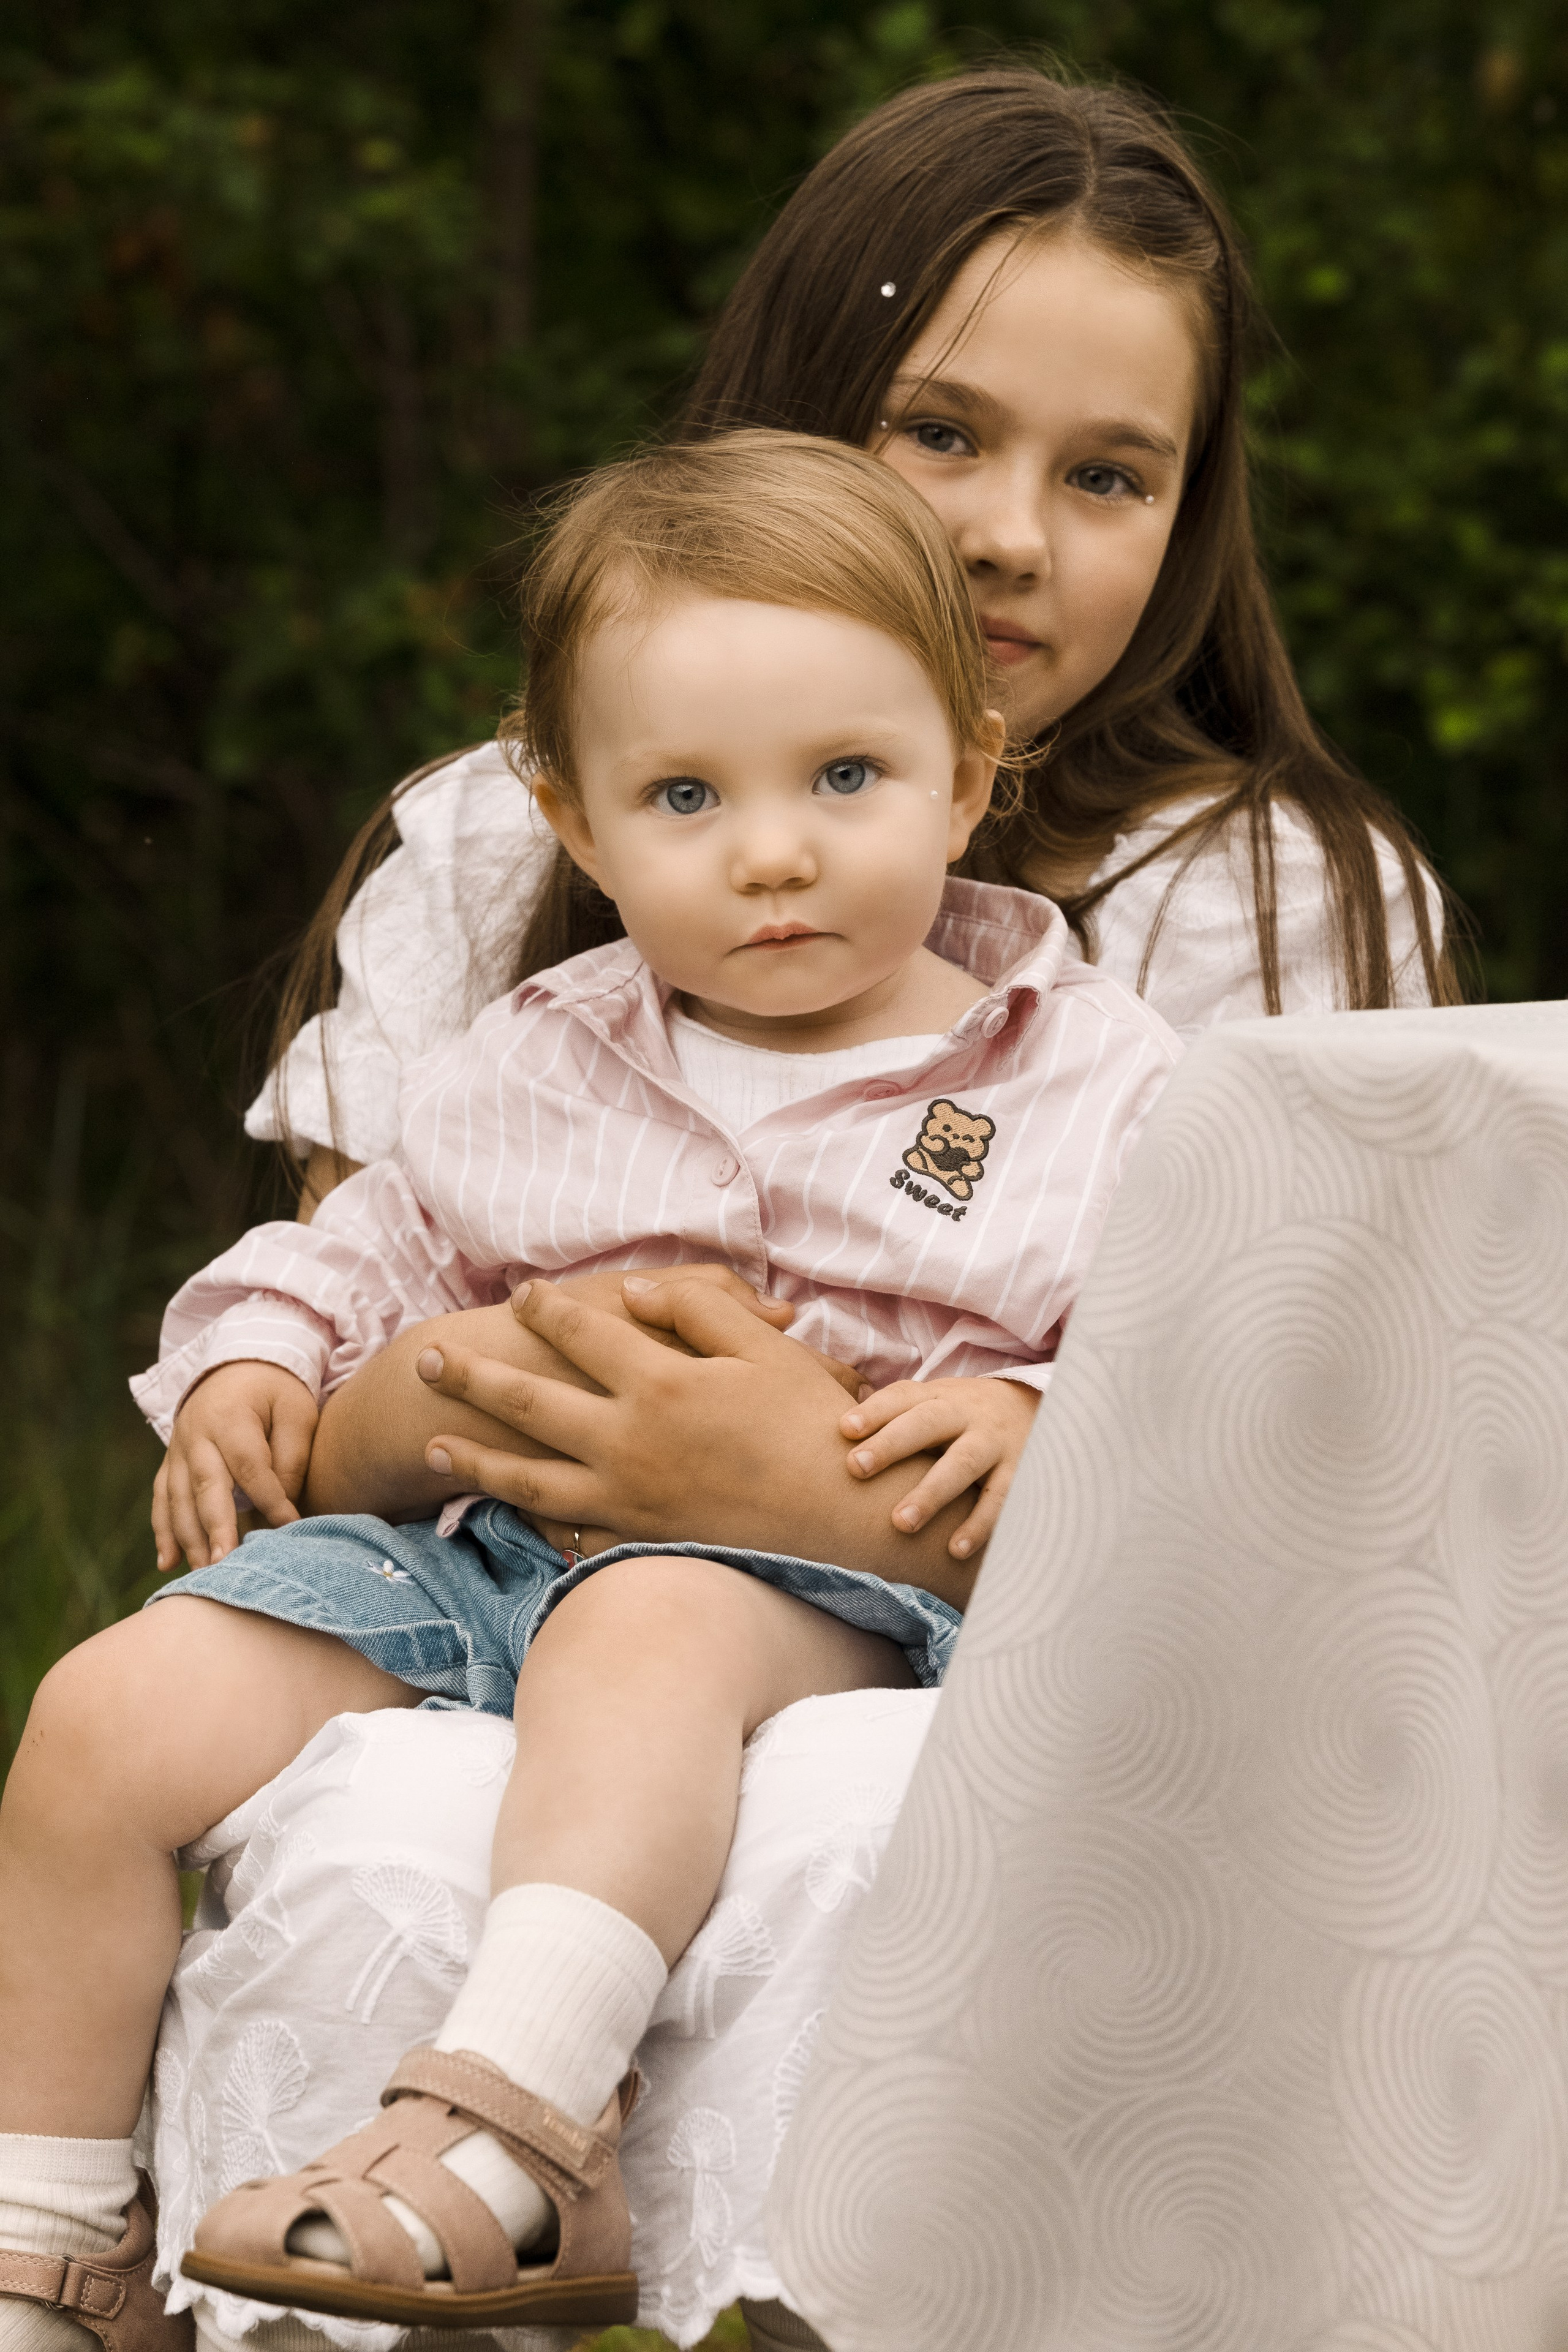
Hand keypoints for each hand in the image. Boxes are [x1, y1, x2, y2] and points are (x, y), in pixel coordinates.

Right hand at [153, 1361, 317, 1571]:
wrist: (235, 1366)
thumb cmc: (275, 1392)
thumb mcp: (296, 1409)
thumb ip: (291, 1455)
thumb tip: (283, 1506)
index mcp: (230, 1417)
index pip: (250, 1465)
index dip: (270, 1499)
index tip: (289, 1528)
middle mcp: (196, 1435)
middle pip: (206, 1487)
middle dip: (215, 1528)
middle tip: (225, 1563)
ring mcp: (177, 1451)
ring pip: (178, 1500)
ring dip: (189, 1539)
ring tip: (203, 1573)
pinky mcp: (170, 1464)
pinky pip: (162, 1501)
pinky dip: (162, 1533)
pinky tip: (168, 1564)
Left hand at [415, 1272, 982, 1607]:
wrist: (842, 1522)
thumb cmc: (812, 1424)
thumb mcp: (764, 1348)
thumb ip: (699, 1309)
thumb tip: (644, 1290)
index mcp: (659, 1382)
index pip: (582, 1333)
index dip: (547, 1309)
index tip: (521, 1293)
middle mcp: (628, 1442)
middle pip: (528, 1403)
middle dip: (471, 1379)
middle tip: (424, 1361)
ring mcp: (627, 1497)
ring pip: (528, 1478)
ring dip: (475, 1461)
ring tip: (432, 1448)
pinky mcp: (638, 1538)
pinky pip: (567, 1530)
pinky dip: (528, 1523)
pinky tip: (504, 1517)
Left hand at [840, 1374, 1040, 1559]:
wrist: (1038, 1410)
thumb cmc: (964, 1417)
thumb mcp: (935, 1403)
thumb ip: (894, 1410)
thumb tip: (839, 1423)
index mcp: (940, 1395)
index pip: (904, 1397)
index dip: (875, 1412)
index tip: (844, 1429)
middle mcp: (967, 1414)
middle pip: (929, 1423)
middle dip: (892, 1444)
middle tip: (856, 1468)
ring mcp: (996, 1442)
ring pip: (964, 1464)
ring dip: (932, 1493)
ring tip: (900, 1524)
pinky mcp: (1023, 1472)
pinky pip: (1002, 1500)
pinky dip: (980, 1525)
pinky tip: (954, 1550)